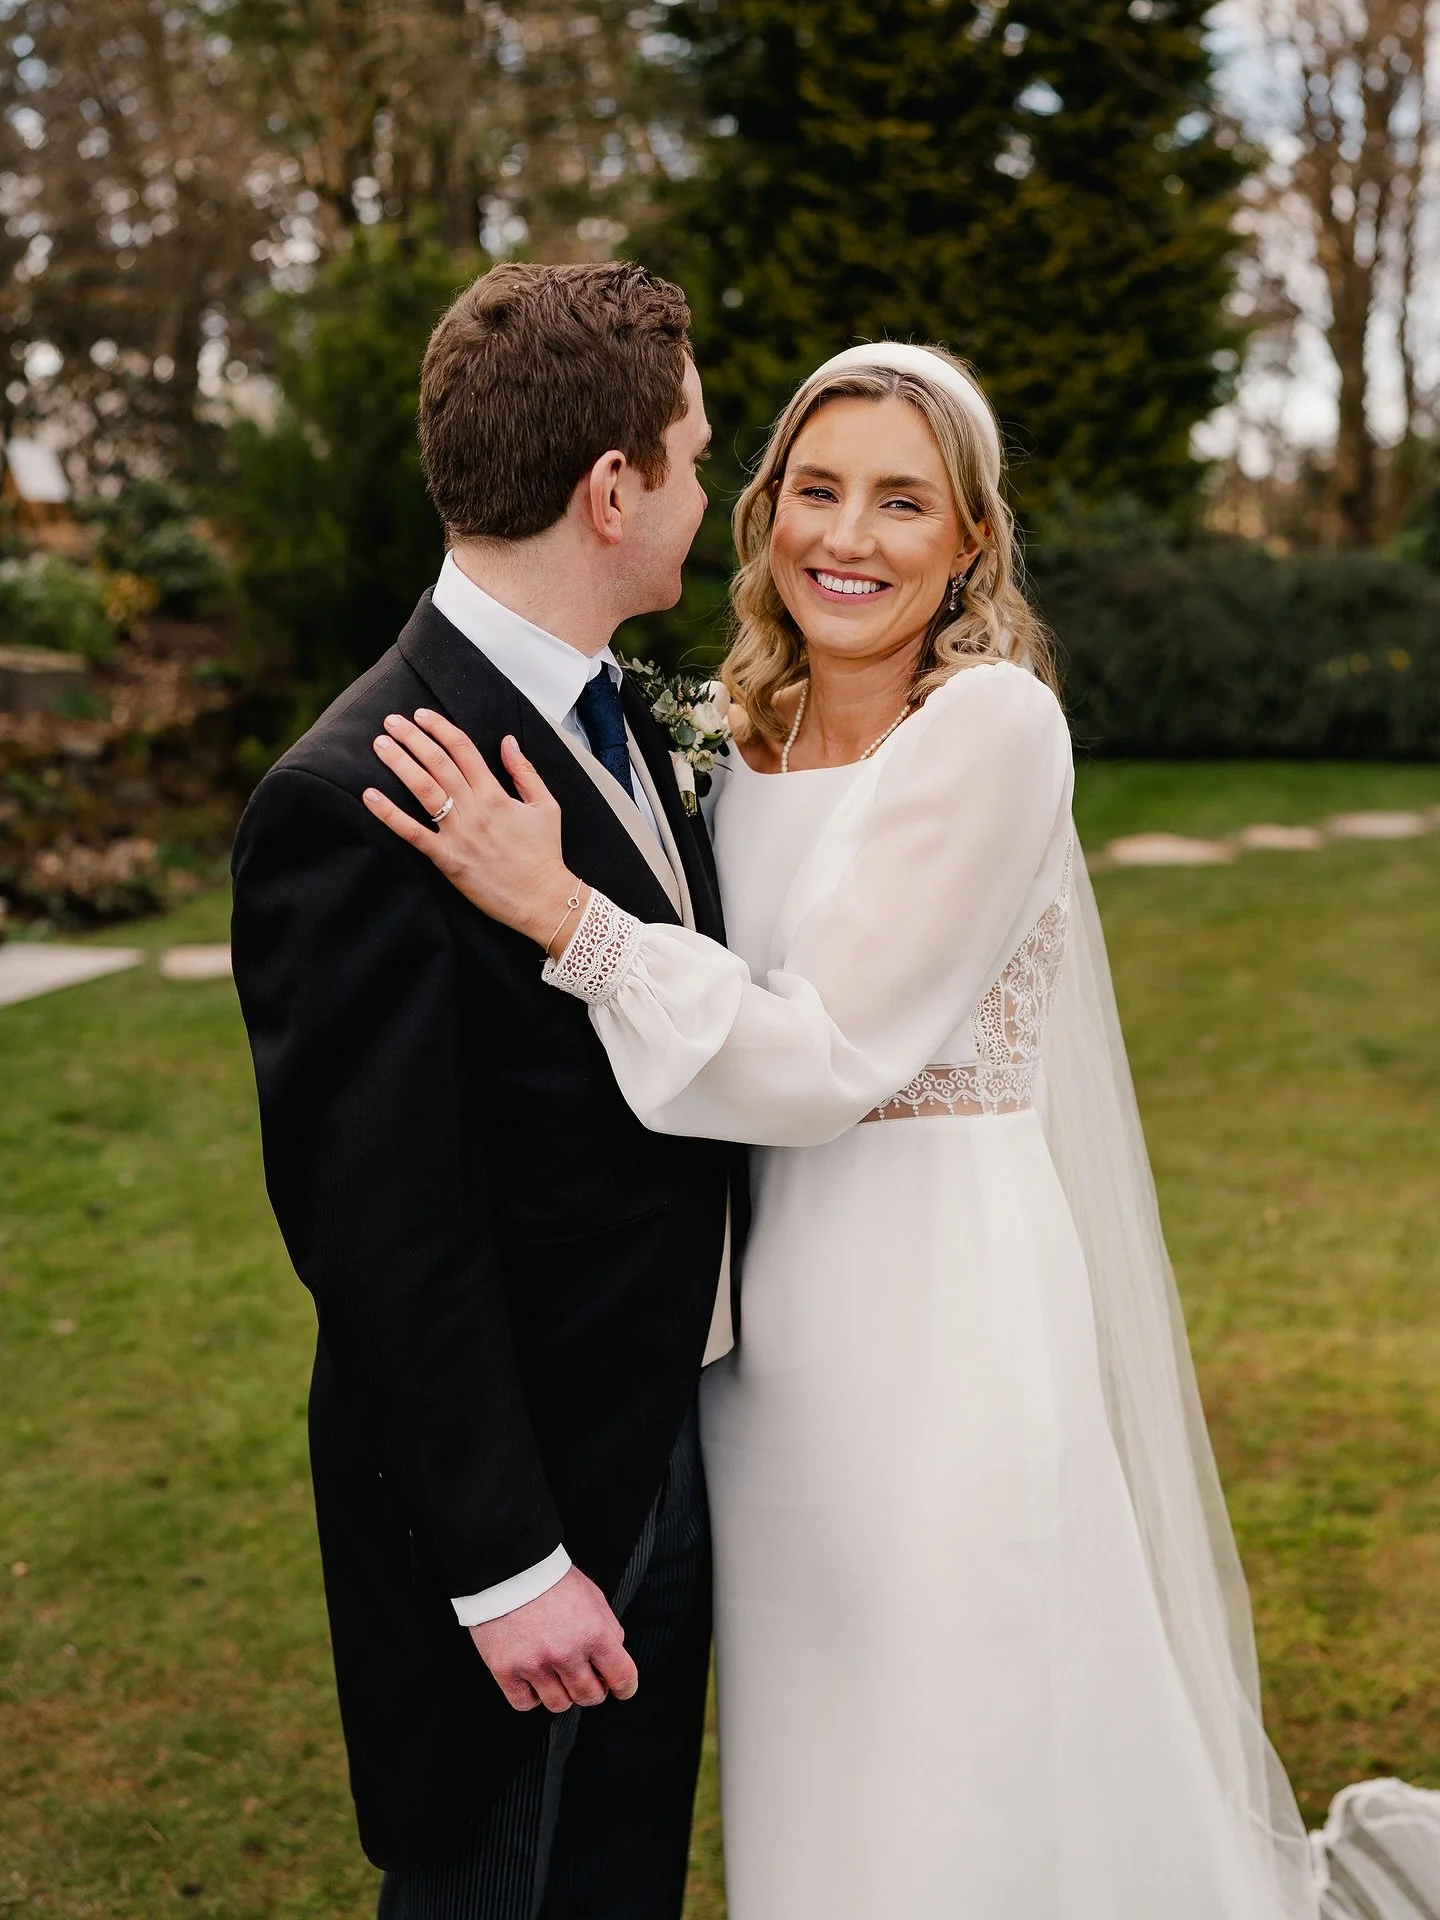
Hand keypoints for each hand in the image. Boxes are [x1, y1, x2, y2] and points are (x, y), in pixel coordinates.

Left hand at [364, 711, 583, 950]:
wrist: (542, 898)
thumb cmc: (544, 854)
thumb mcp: (546, 806)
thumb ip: (524, 771)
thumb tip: (507, 741)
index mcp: (496, 794)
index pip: (463, 750)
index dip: (440, 728)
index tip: (422, 715)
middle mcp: (475, 809)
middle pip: (438, 763)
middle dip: (413, 738)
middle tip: (391, 721)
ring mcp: (458, 833)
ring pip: (423, 789)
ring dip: (399, 764)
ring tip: (380, 745)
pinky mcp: (447, 859)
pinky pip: (412, 833)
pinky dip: (389, 814)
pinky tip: (370, 796)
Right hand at [468, 1566, 637, 1712]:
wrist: (507, 1567)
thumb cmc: (550, 1578)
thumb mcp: (592, 1595)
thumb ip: (608, 1627)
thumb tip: (614, 1655)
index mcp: (593, 1632)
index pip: (622, 1676)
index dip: (625, 1687)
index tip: (621, 1688)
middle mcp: (565, 1652)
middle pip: (590, 1696)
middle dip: (593, 1690)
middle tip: (585, 1677)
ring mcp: (534, 1664)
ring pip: (559, 1704)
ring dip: (562, 1693)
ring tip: (555, 1673)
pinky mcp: (506, 1670)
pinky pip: (525, 1703)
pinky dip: (531, 1695)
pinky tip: (532, 1677)